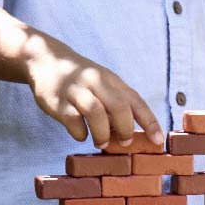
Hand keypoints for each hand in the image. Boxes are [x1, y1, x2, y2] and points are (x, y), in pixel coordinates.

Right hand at [26, 45, 161, 148]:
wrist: (46, 61)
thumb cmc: (82, 80)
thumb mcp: (103, 84)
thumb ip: (117, 104)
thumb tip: (129, 135)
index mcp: (113, 80)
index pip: (137, 102)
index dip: (149, 122)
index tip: (158, 140)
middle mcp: (96, 82)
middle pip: (119, 107)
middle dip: (125, 129)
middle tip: (125, 142)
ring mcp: (76, 91)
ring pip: (96, 113)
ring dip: (103, 134)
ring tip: (102, 143)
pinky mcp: (57, 101)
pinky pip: (73, 121)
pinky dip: (80, 133)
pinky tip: (82, 134)